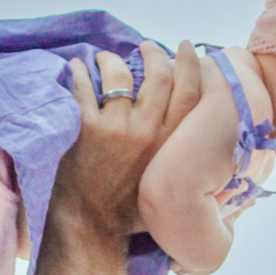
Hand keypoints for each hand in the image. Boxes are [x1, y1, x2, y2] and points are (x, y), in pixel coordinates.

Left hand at [52, 40, 202, 245]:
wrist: (93, 228)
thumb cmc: (131, 213)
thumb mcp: (168, 185)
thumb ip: (182, 160)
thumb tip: (199, 142)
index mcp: (172, 145)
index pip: (190, 92)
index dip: (190, 64)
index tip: (184, 49)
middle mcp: (149, 133)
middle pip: (159, 76)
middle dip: (154, 53)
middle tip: (146, 46)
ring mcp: (118, 130)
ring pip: (120, 75)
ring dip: (112, 60)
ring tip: (104, 57)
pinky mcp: (88, 130)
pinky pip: (84, 89)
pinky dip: (78, 73)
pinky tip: (76, 66)